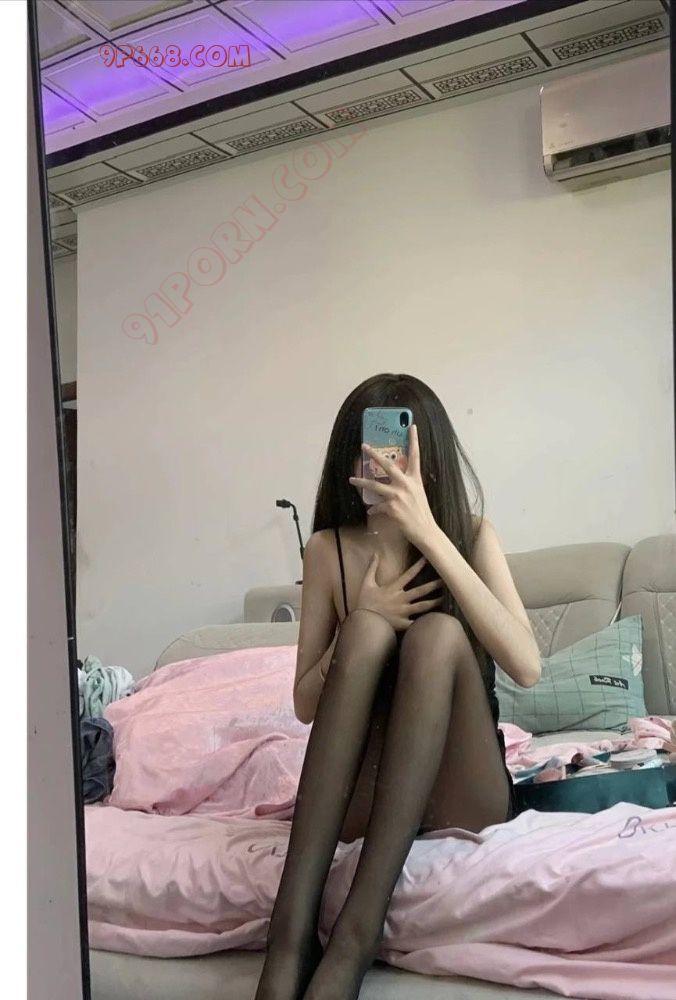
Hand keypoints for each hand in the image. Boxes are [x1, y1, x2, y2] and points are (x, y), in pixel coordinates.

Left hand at [349, 424, 437, 547]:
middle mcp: (406, 484)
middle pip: (387, 465)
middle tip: (364, 446)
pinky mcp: (392, 508)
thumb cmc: (422, 513)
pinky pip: (377, 506)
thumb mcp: (418, 493)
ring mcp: (398, 496)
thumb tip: (394, 482)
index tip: (412, 426)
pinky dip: (373, 508)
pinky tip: (371, 510)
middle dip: (374, 454)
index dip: (414, 440)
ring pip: (374, 486)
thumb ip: (406, 485)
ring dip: (361, 482)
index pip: (415, 456)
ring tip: (351, 480)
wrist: (425, 530)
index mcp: (415, 479)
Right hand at [355, 553, 442, 630]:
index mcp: (393, 589)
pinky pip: (417, 623)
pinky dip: (425, 622)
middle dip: (434, 585)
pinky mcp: (403, 624)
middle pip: (421, 591)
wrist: (363, 622)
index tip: (428, 559)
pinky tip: (435, 620)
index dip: (419, 566)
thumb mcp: (366, 583)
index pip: (409, 575)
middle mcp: (401, 599)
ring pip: (422, 606)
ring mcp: (403, 612)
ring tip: (445, 598)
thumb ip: (372, 568)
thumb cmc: (364, 602)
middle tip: (446, 580)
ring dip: (434, 602)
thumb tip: (375, 553)